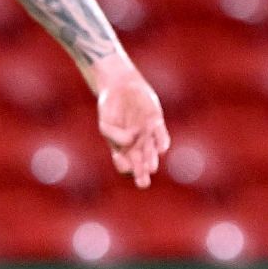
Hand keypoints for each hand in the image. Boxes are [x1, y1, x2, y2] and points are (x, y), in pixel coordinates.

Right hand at [97, 73, 168, 187]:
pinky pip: (161, 135)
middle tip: (143, 182)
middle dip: (141, 173)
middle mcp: (137, 145)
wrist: (120, 86)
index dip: (125, 167)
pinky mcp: (156, 122)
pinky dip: (161, 141)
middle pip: (140, 164)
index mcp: (122, 149)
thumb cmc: (111, 108)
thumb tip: (129, 141)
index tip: (123, 164)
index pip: (125, 166)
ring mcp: (147, 135)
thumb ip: (113, 134)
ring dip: (151, 159)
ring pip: (151, 152)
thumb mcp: (105, 123)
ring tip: (150, 168)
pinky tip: (162, 148)